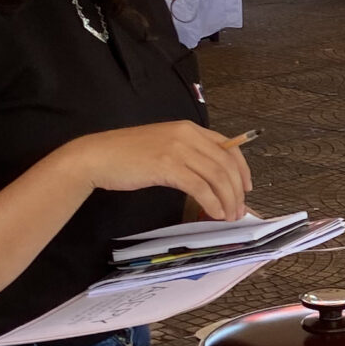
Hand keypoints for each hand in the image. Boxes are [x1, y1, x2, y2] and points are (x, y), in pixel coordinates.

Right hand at [74, 123, 252, 220]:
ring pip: (216, 176)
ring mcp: (177, 149)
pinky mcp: (167, 165)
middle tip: (239, 210)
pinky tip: (214, 212)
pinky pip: (199, 186)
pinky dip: (211, 201)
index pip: (228, 147)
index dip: (242, 169)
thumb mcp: (164, 147)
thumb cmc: (127, 155)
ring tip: (229, 216)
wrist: (98, 156)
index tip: (246, 188)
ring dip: (227, 199)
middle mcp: (187, 135)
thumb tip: (210, 179)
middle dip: (237, 190)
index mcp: (189, 129)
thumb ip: (187, 155)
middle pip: (226, 164)